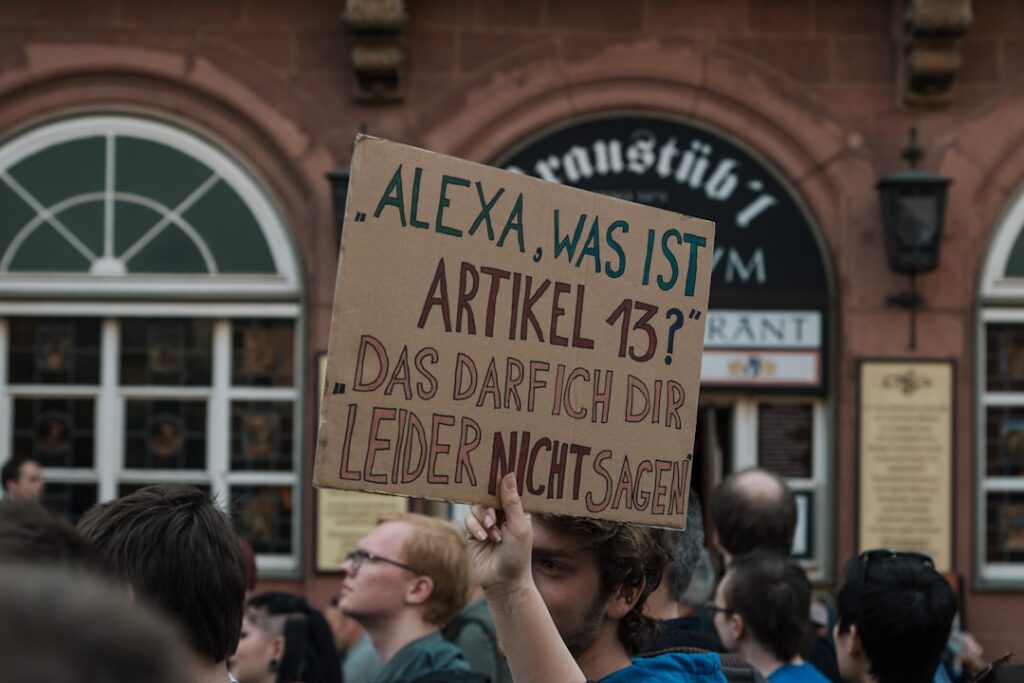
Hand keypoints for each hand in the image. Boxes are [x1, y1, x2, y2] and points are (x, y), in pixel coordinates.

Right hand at [464, 473, 532, 593]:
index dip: (500, 482)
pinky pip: (468, 519)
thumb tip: (508, 475)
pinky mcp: (474, 532)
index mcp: (516, 510)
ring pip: (476, 507)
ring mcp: (487, 522)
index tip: (494, 474)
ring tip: (492, 535)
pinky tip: (484, 539)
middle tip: (493, 519)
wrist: (503, 582)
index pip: (507, 489)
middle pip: (488, 495)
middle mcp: (502, 514)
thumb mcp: (518, 526)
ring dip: (483, 520)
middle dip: (489, 507)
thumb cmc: (518, 555)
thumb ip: (511, 501)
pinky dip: (475, 528)